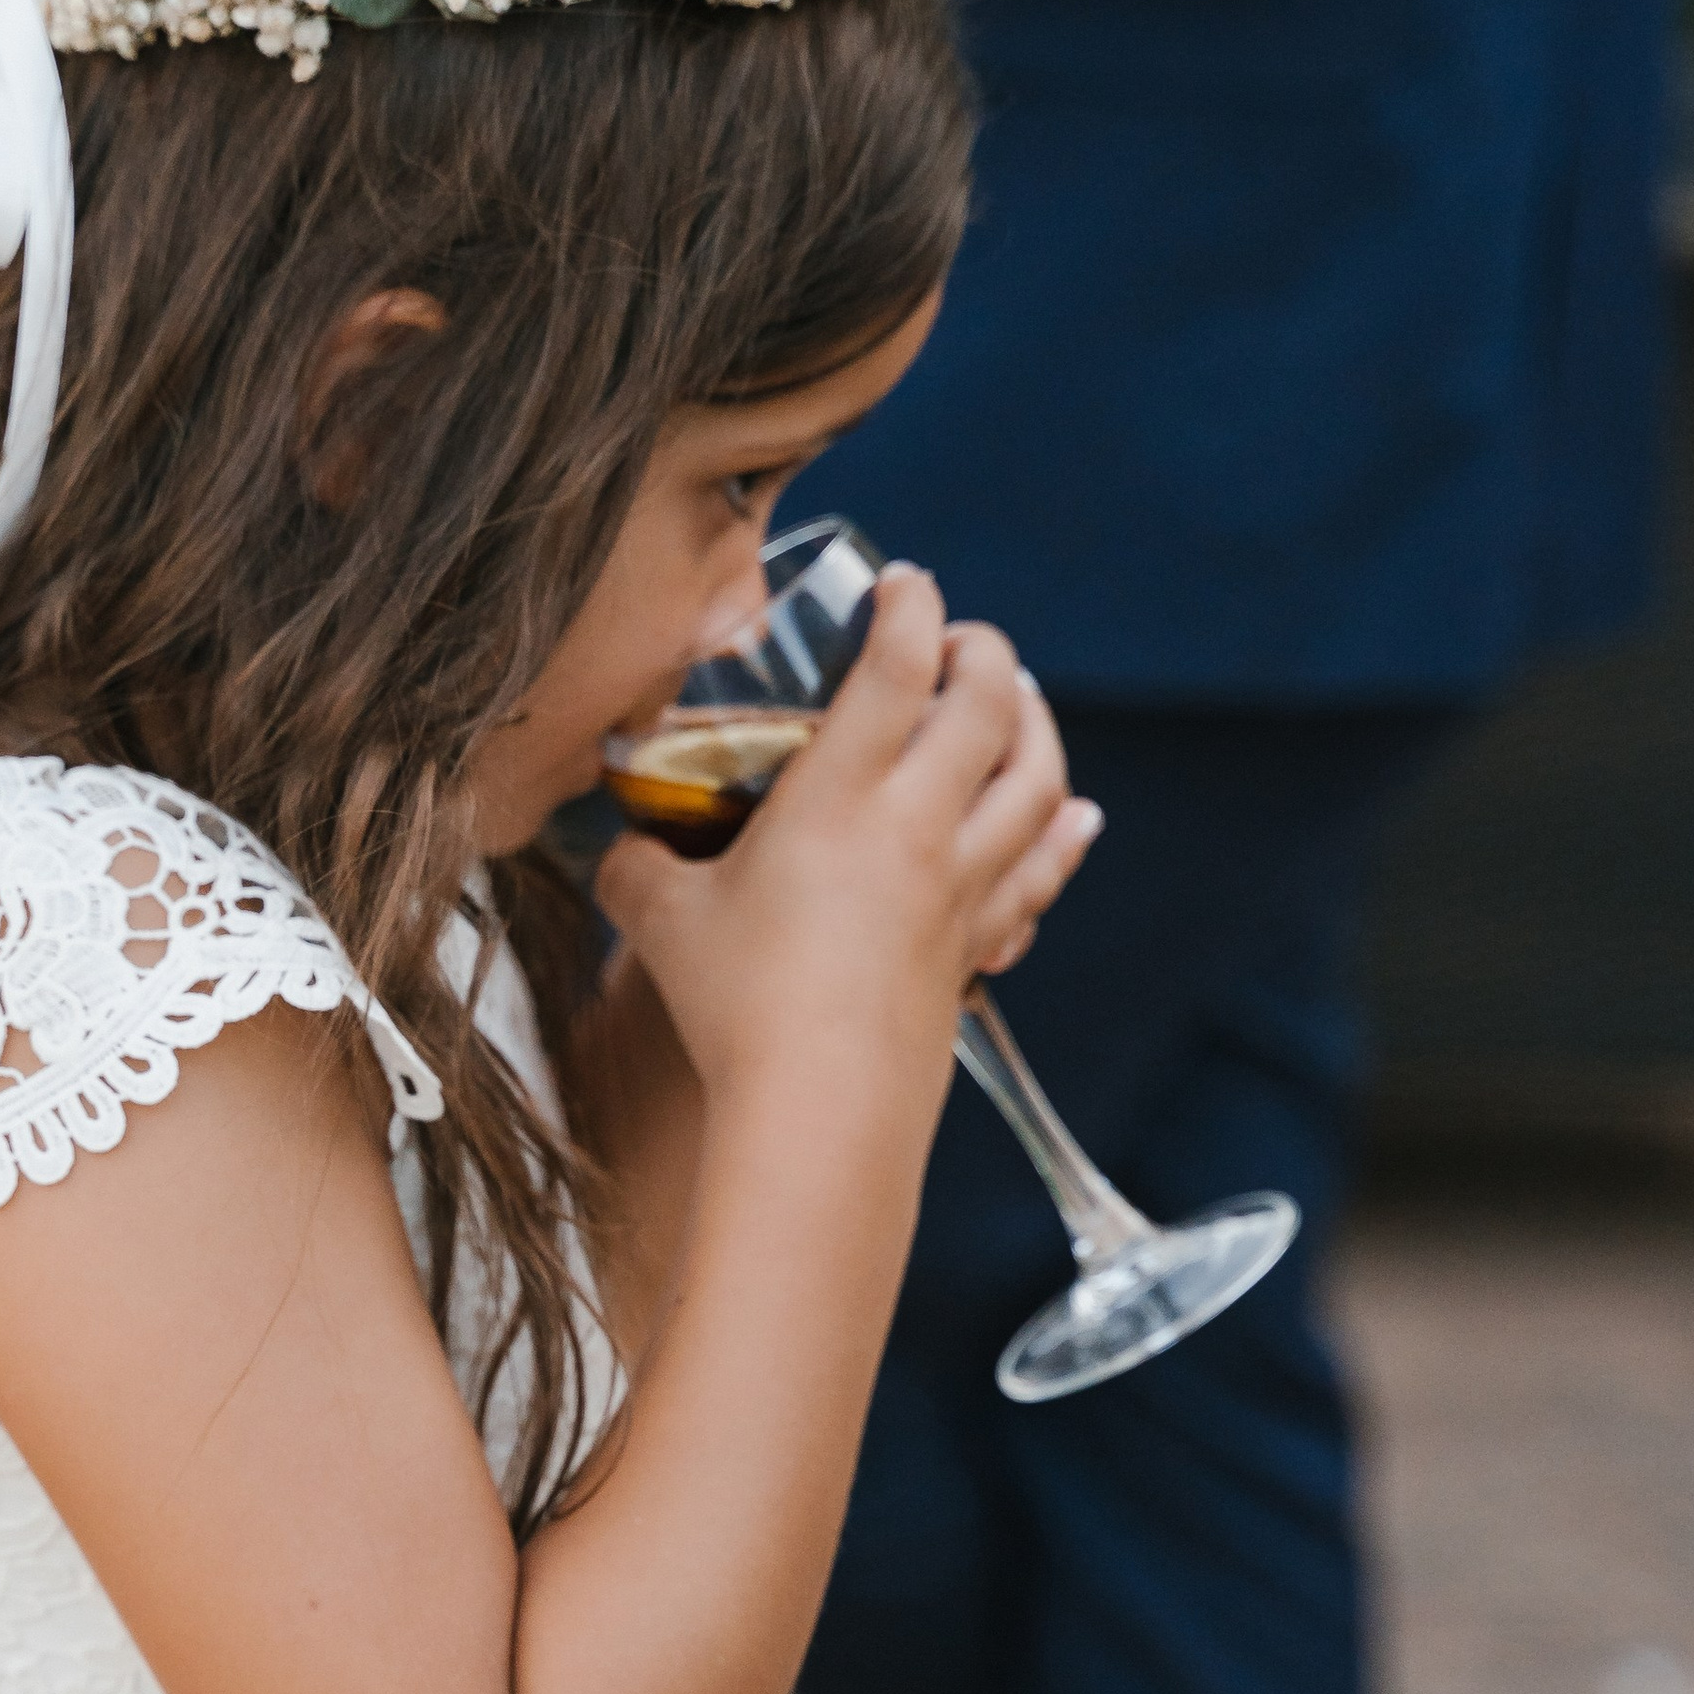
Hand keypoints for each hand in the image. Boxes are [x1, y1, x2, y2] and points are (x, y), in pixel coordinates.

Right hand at [594, 565, 1097, 1114]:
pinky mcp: (975, 947)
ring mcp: (960, 888)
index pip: (897, 666)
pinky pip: (1041, 874)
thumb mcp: (661, 922)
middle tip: (960, 641)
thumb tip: (619, 848)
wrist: (820, 1110)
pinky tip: (1075, 818)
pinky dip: (1063, 835)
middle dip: (985, 653)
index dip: (909, 606)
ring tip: (1019, 704)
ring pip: (1039, 783)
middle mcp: (919, 828)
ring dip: (1038, 729)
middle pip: (991, 706)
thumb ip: (636, 867)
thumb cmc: (738, 1009)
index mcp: (841, 796)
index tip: (905, 584)